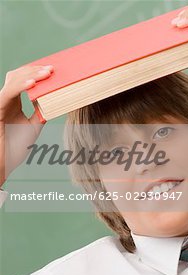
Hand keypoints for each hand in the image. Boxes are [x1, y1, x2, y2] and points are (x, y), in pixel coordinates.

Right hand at [0, 65, 53, 186]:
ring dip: (31, 75)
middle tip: (52, 69)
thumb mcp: (33, 126)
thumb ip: (40, 112)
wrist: (2, 164)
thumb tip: (52, 99)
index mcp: (13, 103)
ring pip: (13, 80)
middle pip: (18, 76)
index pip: (23, 80)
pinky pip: (7, 94)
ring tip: (47, 73)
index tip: (54, 70)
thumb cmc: (14, 147)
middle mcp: (5, 100)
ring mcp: (0, 103)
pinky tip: (33, 84)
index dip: (36, 73)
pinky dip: (20, 86)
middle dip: (35, 70)